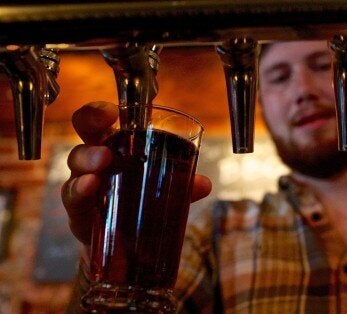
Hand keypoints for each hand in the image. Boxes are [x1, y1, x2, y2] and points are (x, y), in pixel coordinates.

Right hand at [61, 101, 211, 244]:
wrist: (126, 244)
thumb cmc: (142, 203)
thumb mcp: (163, 192)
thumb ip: (182, 187)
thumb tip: (203, 184)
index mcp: (118, 145)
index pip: (106, 119)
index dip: (103, 110)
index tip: (112, 112)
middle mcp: (96, 157)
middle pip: (85, 130)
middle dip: (90, 123)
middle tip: (105, 126)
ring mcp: (83, 180)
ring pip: (78, 162)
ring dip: (89, 160)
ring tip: (101, 164)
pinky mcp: (78, 209)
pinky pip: (73, 196)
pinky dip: (80, 190)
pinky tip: (90, 187)